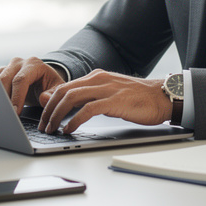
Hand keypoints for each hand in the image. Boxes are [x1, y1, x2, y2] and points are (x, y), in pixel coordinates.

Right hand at [0, 57, 65, 114]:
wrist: (43, 81)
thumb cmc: (50, 86)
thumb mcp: (56, 90)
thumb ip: (52, 95)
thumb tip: (44, 99)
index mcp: (34, 64)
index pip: (21, 80)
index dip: (16, 97)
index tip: (15, 112)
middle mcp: (19, 62)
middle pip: (5, 79)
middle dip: (5, 98)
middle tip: (6, 114)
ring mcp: (8, 67)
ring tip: (0, 111)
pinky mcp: (1, 73)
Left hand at [38, 70, 170, 133]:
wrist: (162, 97)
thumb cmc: (138, 99)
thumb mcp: (109, 95)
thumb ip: (89, 97)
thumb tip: (68, 106)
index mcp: (96, 76)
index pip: (64, 86)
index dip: (50, 102)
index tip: (44, 116)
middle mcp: (99, 79)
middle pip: (63, 91)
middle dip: (49, 109)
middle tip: (43, 125)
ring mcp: (106, 89)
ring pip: (72, 98)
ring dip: (57, 115)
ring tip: (52, 128)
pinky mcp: (114, 101)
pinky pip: (88, 110)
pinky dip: (74, 120)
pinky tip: (69, 129)